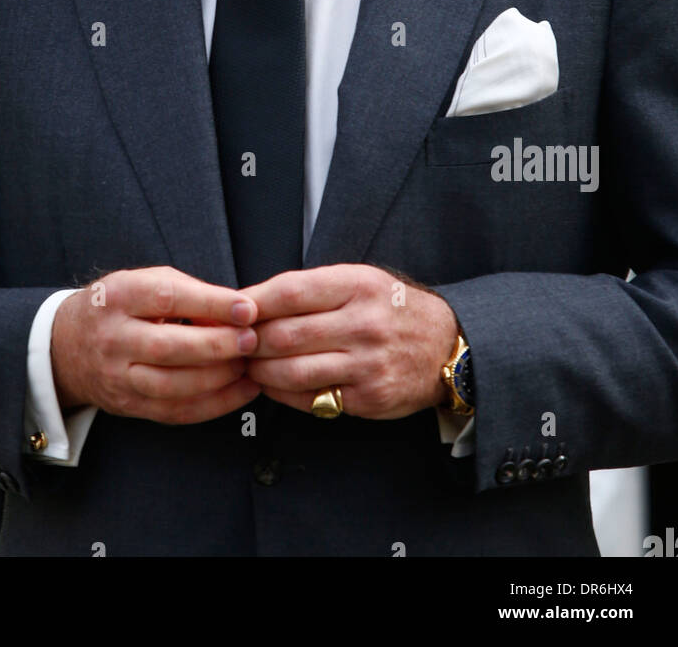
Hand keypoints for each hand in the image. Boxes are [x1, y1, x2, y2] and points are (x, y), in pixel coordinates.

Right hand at [51, 266, 260, 422]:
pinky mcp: (127, 406)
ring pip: (171, 386)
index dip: (210, 304)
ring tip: (248, 366)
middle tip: (252, 340)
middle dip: (217, 345)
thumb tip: (238, 313)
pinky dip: (213, 405)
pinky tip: (241, 392)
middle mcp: (114, 338)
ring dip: (218, 378)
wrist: (67, 345)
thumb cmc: (122, 305)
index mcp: (120, 296)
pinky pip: (174, 412)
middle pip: (169, 347)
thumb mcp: (145, 282)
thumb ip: (189, 293)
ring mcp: (117, 376)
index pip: (167, 299)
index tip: (246, 308)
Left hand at [240, 264, 458, 418]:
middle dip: (249, 340)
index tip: (231, 308)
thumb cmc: (390, 308)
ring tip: (248, 363)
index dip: (253, 302)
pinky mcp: (367, 397)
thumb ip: (310, 288)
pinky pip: (310, 398)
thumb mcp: (359, 280)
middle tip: (233, 341)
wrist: (445, 344)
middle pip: (283, 334)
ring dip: (259, 370)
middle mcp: (362, 324)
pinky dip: (281, 393)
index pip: (290, 291)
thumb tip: (250, 299)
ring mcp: (366, 363)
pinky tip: (272, 383)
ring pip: (291, 370)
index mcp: (356, 286)